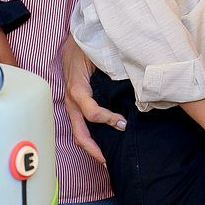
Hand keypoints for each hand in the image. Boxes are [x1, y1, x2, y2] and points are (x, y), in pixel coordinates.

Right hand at [61, 36, 121, 165]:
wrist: (73, 42)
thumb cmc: (87, 49)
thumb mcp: (98, 57)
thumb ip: (112, 71)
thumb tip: (132, 80)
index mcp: (77, 90)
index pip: (91, 113)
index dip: (108, 120)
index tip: (123, 123)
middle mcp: (72, 101)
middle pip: (79, 134)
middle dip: (94, 151)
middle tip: (110, 162)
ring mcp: (72, 105)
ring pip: (78, 133)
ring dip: (92, 148)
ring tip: (107, 159)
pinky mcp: (75, 106)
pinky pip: (81, 126)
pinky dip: (91, 137)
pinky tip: (104, 143)